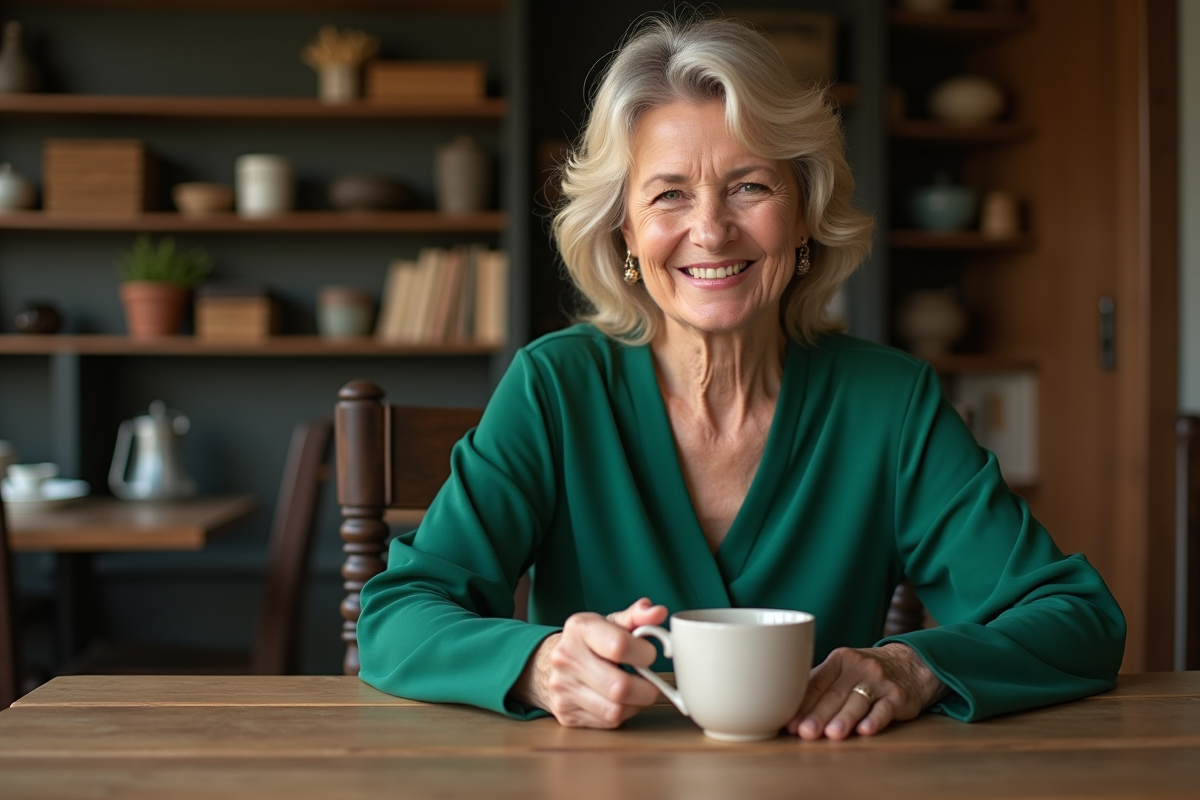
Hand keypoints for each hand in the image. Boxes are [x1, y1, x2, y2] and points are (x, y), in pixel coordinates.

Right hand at [510, 597, 668, 728]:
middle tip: (650, 681)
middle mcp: (566, 658)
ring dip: (635, 704)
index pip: (620, 646)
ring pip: (615, 710)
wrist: (550, 662)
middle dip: (646, 688)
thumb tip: (658, 612)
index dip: (645, 654)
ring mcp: (563, 688)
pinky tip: (619, 701)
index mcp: (580, 629)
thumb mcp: (612, 623)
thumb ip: (639, 617)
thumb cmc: (589, 642)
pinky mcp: (566, 714)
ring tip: (634, 690)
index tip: (648, 655)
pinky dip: (621, 714)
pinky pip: (607, 722)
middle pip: (619, 687)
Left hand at [786, 643, 948, 739]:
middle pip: (834, 694)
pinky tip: (865, 730)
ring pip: (858, 701)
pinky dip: (875, 719)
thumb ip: (820, 684)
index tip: (788, 723)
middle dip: (818, 715)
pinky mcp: (898, 696)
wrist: (912, 663)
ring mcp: (879, 681)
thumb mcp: (844, 668)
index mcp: (839, 660)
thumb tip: (787, 706)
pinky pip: (885, 708)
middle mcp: (858, 667)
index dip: (802, 704)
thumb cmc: (866, 672)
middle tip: (804, 732)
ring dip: (844, 718)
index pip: (816, 683)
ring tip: (831, 734)